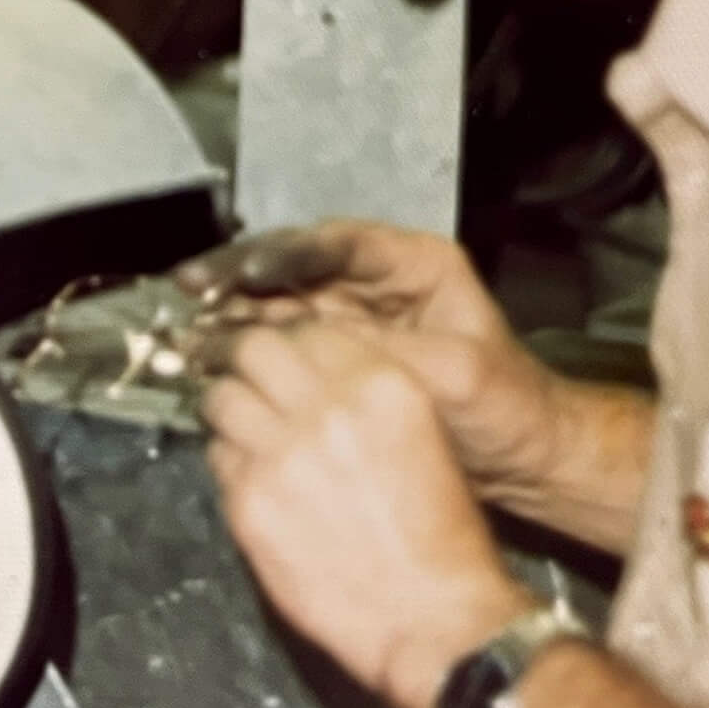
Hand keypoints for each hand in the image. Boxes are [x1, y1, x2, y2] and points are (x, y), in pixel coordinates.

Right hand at [176, 223, 567, 505]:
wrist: (521, 461)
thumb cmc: (506, 409)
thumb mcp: (454, 374)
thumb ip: (385, 353)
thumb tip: (312, 342)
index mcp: (415, 266)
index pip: (339, 246)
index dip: (287, 254)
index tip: (246, 269)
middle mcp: (375, 284)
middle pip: (295, 267)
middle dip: (240, 277)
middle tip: (191, 287)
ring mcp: (351, 320)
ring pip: (279, 303)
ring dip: (232, 313)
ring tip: (186, 325)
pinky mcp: (336, 360)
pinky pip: (281, 345)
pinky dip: (245, 349)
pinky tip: (208, 357)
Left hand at [202, 320, 535, 707]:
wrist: (430, 617)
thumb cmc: (441, 536)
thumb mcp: (425, 437)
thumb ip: (367, 395)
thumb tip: (315, 377)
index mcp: (382, 384)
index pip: (310, 331)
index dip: (293, 345)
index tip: (286, 361)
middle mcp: (328, 406)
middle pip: (256, 348)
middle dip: (247, 361)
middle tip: (247, 379)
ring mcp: (281, 453)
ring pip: (223, 398)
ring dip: (229, 408)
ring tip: (242, 428)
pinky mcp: (248, 502)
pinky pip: (217, 457)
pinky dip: (227, 460)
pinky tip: (251, 479)